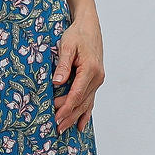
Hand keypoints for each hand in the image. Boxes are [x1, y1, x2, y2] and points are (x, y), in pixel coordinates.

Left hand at [51, 16, 103, 133]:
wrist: (89, 26)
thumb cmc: (77, 34)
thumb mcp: (67, 46)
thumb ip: (63, 65)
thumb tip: (57, 83)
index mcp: (90, 70)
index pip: (76, 95)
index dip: (66, 108)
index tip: (55, 117)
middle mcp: (97, 77)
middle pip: (82, 102)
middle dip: (69, 116)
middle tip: (56, 128)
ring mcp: (98, 80)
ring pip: (87, 103)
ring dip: (75, 117)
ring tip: (65, 128)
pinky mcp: (96, 80)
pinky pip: (91, 99)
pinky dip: (86, 112)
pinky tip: (81, 124)